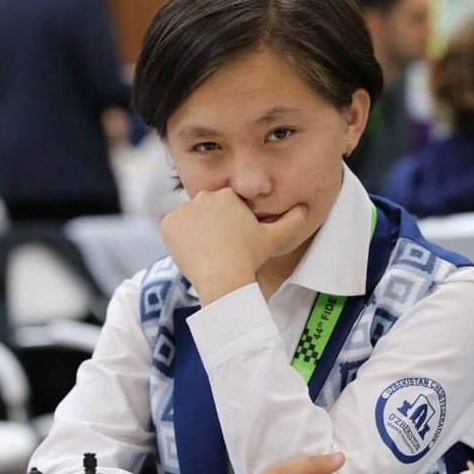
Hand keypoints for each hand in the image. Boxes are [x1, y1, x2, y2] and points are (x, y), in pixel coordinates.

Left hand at [160, 188, 305, 304]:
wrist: (223, 278)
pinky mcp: (168, 224)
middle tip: (219, 248)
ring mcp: (183, 209)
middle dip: (211, 225)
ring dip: (194, 231)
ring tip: (206, 251)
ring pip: (189, 219)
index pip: (225, 206)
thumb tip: (305, 208)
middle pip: (205, 210)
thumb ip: (292, 221)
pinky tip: (193, 251)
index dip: (229, 225)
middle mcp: (204, 196)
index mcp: (228, 195)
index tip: (233, 242)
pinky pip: (173, 228)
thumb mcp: (275, 238)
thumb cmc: (249, 258)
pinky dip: (179, 239)